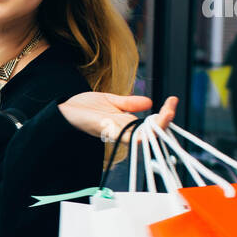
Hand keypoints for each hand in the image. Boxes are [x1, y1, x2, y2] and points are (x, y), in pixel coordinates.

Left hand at [57, 92, 178, 144]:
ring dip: (158, 126)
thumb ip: (129, 103)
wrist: (62, 111)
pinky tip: (149, 122)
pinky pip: (125, 136)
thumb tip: (150, 102)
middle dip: (166, 121)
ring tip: (168, 113)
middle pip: (151, 134)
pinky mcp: (105, 131)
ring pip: (143, 137)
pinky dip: (139, 132)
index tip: (173, 100)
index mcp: (126, 124)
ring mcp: (115, 132)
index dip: (165, 115)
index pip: (151, 125)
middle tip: (173, 106)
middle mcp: (123, 131)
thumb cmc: (84, 108)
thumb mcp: (111, 101)